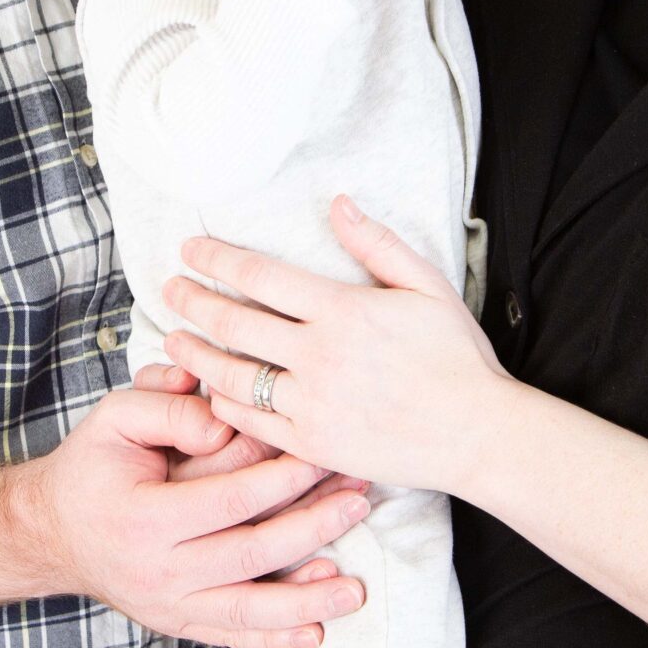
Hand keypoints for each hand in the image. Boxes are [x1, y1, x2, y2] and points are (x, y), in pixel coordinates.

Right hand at [11, 374, 370, 647]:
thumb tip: (220, 418)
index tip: (324, 454)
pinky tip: (316, 633)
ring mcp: (168, 605)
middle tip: (360, 500)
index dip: (283, 478)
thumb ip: (165, 405)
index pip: (230, 499)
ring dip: (307, 598)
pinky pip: (232, 636)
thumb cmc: (92, 467)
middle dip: (313, 528)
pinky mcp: (178, 623)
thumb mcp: (113, 417)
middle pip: (252, 555)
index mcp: (144, 518)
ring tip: (354, 586)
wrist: (51, 531)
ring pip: (249, 609)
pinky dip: (275, 638)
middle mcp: (158, 571)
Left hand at [162, 196, 513, 494]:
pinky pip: (252, 421)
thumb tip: (338, 203)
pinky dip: (223, 402)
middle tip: (169, 288)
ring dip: (194, 354)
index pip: (260, 277)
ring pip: (231, 375)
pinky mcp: (313, 444)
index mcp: (344, 311)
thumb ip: (378, 244)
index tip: (191, 249)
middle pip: (233, 323)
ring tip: (175, 339)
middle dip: (193, 301)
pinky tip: (211, 389)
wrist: (478, 433)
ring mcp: (312, 404)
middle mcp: (319, 357)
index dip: (217, 259)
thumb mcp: (427, 287)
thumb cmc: (457, 357)